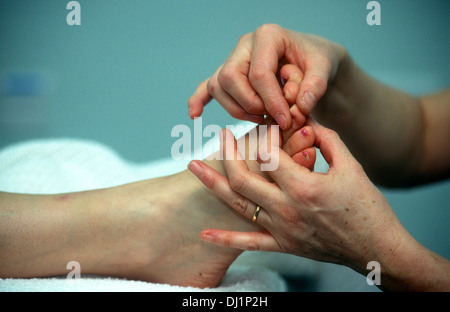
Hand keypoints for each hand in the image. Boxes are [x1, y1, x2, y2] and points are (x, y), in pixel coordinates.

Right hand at [188, 24, 346, 129]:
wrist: (312, 62)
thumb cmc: (317, 61)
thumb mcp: (326, 68)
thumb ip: (316, 85)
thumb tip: (301, 106)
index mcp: (267, 36)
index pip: (259, 72)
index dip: (272, 101)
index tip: (287, 120)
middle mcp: (245, 45)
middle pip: (230, 77)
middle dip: (250, 104)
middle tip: (272, 118)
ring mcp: (234, 60)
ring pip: (219, 87)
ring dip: (237, 109)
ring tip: (261, 119)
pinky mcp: (230, 76)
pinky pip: (207, 87)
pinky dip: (199, 100)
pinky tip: (194, 115)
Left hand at [190, 118, 410, 275]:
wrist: (376, 249)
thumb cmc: (367, 207)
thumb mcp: (352, 167)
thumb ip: (327, 140)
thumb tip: (307, 121)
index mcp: (304, 187)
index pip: (270, 154)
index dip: (265, 136)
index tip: (265, 125)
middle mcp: (287, 209)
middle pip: (243, 178)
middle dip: (227, 153)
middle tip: (219, 135)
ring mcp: (281, 230)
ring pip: (238, 205)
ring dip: (213, 184)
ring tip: (193, 167)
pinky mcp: (283, 245)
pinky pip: (248, 243)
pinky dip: (225, 239)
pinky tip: (204, 233)